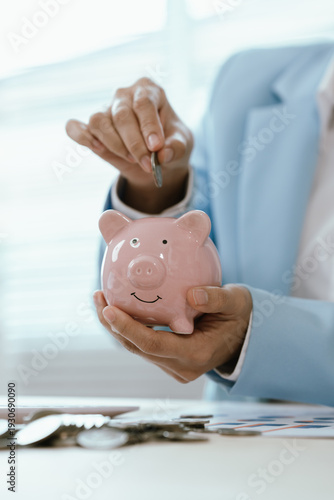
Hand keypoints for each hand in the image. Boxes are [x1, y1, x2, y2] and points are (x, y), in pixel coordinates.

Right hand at [66, 77, 192, 212]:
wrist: (156, 159)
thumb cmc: (169, 143)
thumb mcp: (182, 145)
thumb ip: (176, 147)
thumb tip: (162, 154)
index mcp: (149, 91)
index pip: (144, 103)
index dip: (149, 126)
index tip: (156, 147)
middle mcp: (124, 96)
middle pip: (122, 115)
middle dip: (134, 144)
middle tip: (147, 164)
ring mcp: (106, 109)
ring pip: (100, 122)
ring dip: (115, 145)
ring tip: (132, 159)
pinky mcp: (91, 127)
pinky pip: (75, 127)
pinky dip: (81, 137)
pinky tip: (97, 148)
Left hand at [93, 285, 252, 382]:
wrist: (244, 335)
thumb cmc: (240, 315)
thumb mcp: (235, 302)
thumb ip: (216, 298)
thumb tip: (192, 295)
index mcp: (196, 355)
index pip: (154, 345)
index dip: (128, 328)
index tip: (108, 309)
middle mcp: (181, 367)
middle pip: (138, 348)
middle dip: (113, 326)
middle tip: (98, 298)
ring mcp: (174, 367)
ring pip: (137, 348)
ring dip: (116, 327)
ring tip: (101, 299)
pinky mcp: (169, 360)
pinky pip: (143, 345)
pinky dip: (129, 328)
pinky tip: (118, 307)